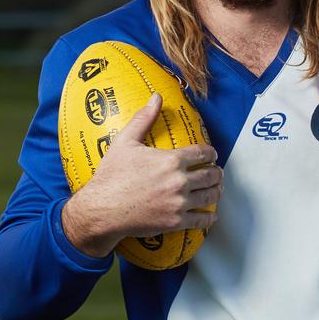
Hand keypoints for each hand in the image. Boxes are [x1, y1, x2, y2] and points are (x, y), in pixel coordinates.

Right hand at [62, 93, 222, 257]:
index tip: (211, 155)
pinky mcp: (175, 222)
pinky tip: (211, 215)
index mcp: (171, 160)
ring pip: (211, 196)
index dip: (211, 153)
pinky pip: (201, 221)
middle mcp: (179, 181)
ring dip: (217, 191)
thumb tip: (155, 98)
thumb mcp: (124, 142)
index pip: (203, 153)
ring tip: (216, 190)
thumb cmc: (111, 176)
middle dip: (217, 173)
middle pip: (211, 175)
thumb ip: (143, 119)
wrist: (101, 209)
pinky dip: (209, 218)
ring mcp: (179, 203)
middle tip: (216, 173)